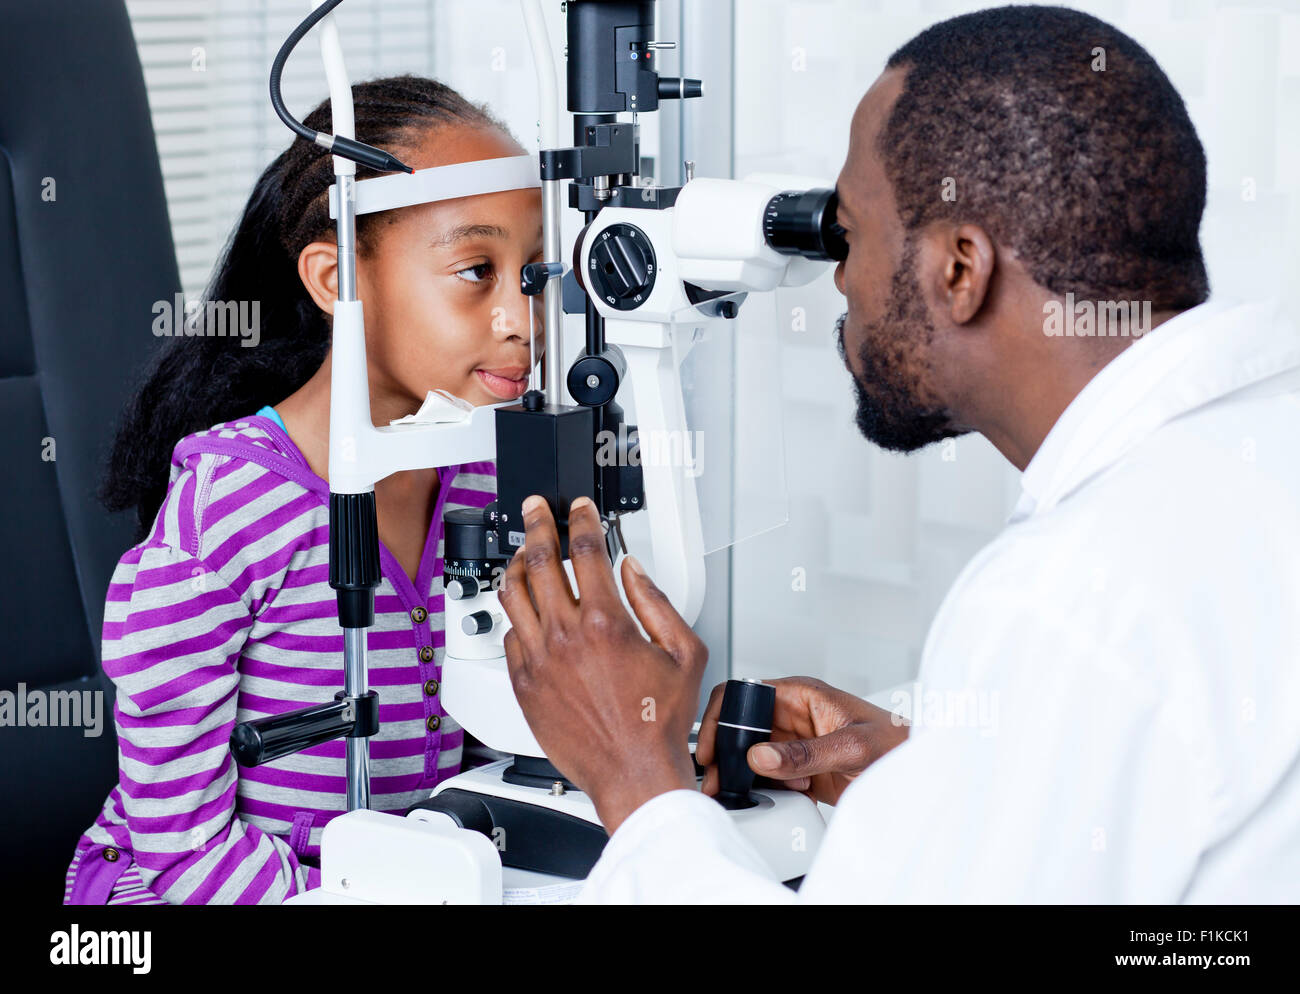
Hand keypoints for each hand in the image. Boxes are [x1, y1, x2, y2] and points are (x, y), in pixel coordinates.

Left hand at [498, 494, 706, 833]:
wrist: (633, 772)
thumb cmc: (659, 722)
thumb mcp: (685, 653)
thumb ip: (658, 602)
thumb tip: (633, 571)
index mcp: (606, 623)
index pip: (584, 550)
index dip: (581, 520)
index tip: (579, 510)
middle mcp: (565, 636)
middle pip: (538, 559)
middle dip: (536, 524)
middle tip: (536, 510)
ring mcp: (538, 659)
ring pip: (512, 593)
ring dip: (516, 563)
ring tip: (522, 552)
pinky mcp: (523, 683)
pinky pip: (508, 635)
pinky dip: (516, 614)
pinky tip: (527, 610)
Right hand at [696, 676, 908, 805]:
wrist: (920, 773)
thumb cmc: (898, 745)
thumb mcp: (852, 749)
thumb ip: (805, 753)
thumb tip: (760, 755)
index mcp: (800, 694)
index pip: (743, 694)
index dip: (721, 718)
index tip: (713, 748)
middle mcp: (792, 715)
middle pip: (740, 727)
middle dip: (726, 753)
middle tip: (719, 779)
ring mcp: (795, 743)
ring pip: (750, 754)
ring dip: (748, 774)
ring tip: (755, 789)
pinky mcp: (800, 768)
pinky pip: (768, 776)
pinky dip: (768, 789)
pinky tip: (786, 795)